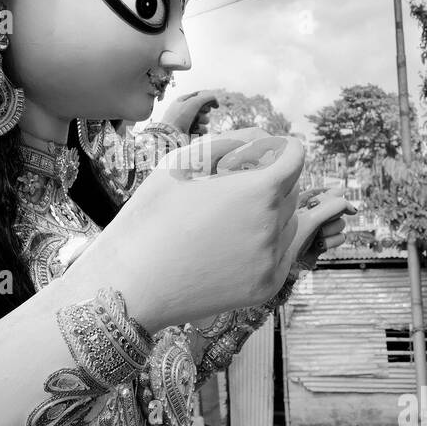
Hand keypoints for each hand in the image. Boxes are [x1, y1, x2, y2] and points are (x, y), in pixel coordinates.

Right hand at [70, 131, 305, 330]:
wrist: (131, 286)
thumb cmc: (150, 217)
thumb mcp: (180, 163)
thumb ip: (230, 141)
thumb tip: (265, 137)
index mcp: (257, 190)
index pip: (295, 156)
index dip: (280, 149)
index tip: (264, 153)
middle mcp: (272, 226)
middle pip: (292, 190)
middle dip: (270, 182)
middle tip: (232, 188)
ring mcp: (272, 261)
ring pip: (288, 223)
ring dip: (268, 215)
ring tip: (224, 222)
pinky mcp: (266, 288)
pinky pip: (281, 255)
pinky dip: (264, 246)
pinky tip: (229, 247)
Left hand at [161, 89, 218, 137]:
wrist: (171, 136)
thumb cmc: (180, 117)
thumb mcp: (193, 102)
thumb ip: (207, 97)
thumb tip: (215, 101)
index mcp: (183, 101)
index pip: (199, 96)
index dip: (208, 99)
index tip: (215, 105)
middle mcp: (185, 111)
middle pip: (204, 109)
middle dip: (204, 112)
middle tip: (198, 114)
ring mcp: (188, 123)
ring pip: (205, 120)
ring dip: (202, 122)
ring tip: (194, 124)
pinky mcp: (191, 133)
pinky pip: (203, 130)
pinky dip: (200, 131)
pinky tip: (193, 132)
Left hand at [291, 187, 353, 271]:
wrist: (281, 268)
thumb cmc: (288, 241)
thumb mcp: (310, 219)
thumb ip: (332, 208)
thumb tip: (352, 205)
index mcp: (302, 202)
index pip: (325, 191)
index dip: (328, 197)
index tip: (322, 202)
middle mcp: (311, 214)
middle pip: (337, 207)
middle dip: (330, 215)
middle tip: (317, 223)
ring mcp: (318, 229)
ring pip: (340, 223)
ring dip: (330, 230)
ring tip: (316, 237)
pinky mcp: (323, 243)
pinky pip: (340, 237)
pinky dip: (331, 241)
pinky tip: (318, 245)